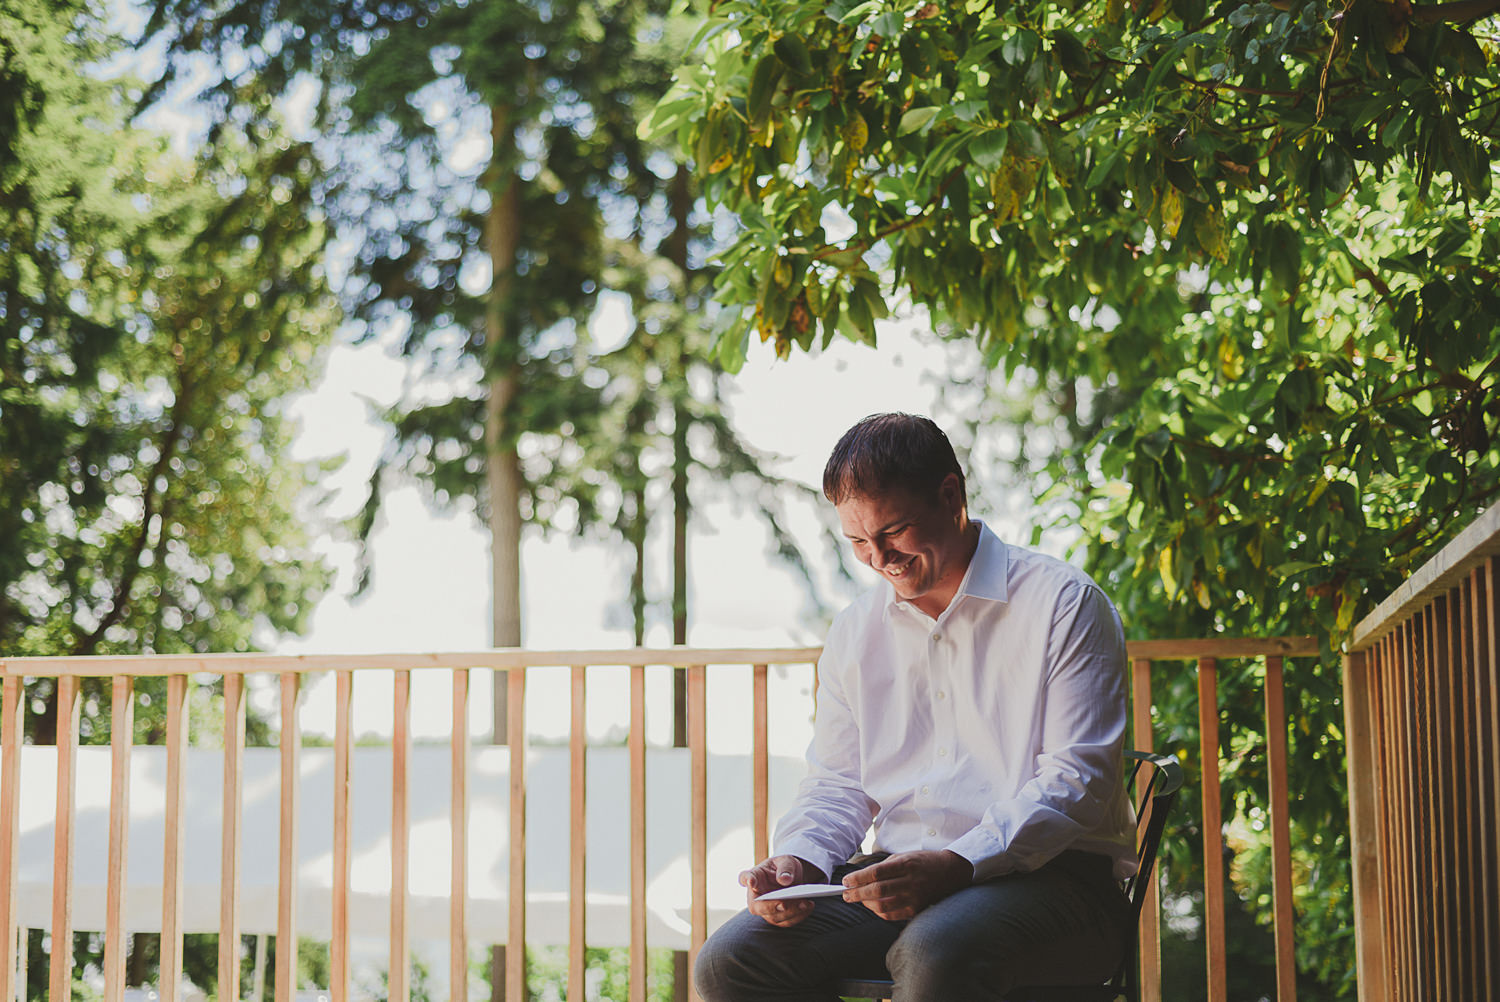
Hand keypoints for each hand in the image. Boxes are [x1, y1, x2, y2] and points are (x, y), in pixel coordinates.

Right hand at [740, 854, 827, 926]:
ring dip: (790, 912)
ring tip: (806, 903)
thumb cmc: (784, 868)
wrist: (791, 879)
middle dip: (771, 907)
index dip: (747, 880)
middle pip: (757, 906)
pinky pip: (787, 921)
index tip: (752, 881)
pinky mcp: (777, 918)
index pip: (745, 878)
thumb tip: (784, 880)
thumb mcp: (787, 861)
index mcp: (754, 877)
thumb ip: (785, 868)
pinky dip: (799, 915)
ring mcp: (765, 910)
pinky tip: (809, 906)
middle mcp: (755, 897)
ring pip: (774, 917)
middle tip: (783, 904)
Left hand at [840, 850, 972, 920]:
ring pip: (884, 906)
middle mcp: (911, 881)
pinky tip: (873, 907)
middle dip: (857, 893)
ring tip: (859, 899)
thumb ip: (885, 866)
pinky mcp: (917, 909)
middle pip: (878, 890)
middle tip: (846, 894)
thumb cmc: (924, 861)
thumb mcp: (905, 855)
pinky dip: (879, 912)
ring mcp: (915, 897)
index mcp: (906, 864)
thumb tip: (862, 877)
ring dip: (867, 904)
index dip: (858, 878)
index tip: (846, 881)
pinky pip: (893, 915)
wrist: (950, 872)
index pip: (876, 873)